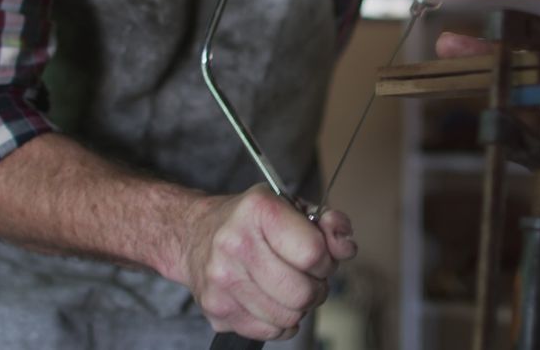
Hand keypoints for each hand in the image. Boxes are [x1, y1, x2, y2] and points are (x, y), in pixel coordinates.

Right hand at [177, 186, 356, 339]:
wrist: (194, 234)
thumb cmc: (251, 221)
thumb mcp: (293, 207)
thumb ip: (329, 224)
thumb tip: (345, 246)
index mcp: (259, 210)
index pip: (314, 253)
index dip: (326, 260)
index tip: (319, 258)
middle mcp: (235, 244)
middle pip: (302, 292)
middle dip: (316, 288)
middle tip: (309, 278)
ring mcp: (223, 279)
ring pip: (288, 317)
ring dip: (299, 307)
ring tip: (290, 288)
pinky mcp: (216, 309)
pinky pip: (269, 332)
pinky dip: (280, 323)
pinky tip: (273, 302)